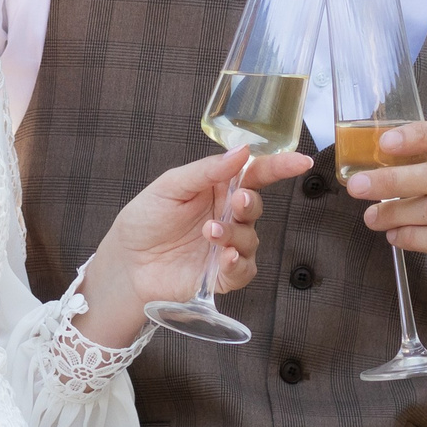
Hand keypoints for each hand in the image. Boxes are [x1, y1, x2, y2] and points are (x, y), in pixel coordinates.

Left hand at [75, 147, 312, 346]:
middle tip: (235, 202)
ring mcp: (225, 246)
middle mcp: (226, 216)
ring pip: (250, 239)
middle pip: (254, 206)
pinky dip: (238, 262)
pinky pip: (243, 269)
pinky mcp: (220, 275)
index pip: (255, 175)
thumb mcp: (171, 186)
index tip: (300, 161)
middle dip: (249, 204)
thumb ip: (206, 171)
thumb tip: (242, 152)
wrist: (126, 261)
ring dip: (235, 234)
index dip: (279, 167)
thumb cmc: (145, 219)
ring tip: (209, 232)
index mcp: (217, 189)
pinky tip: (225, 256)